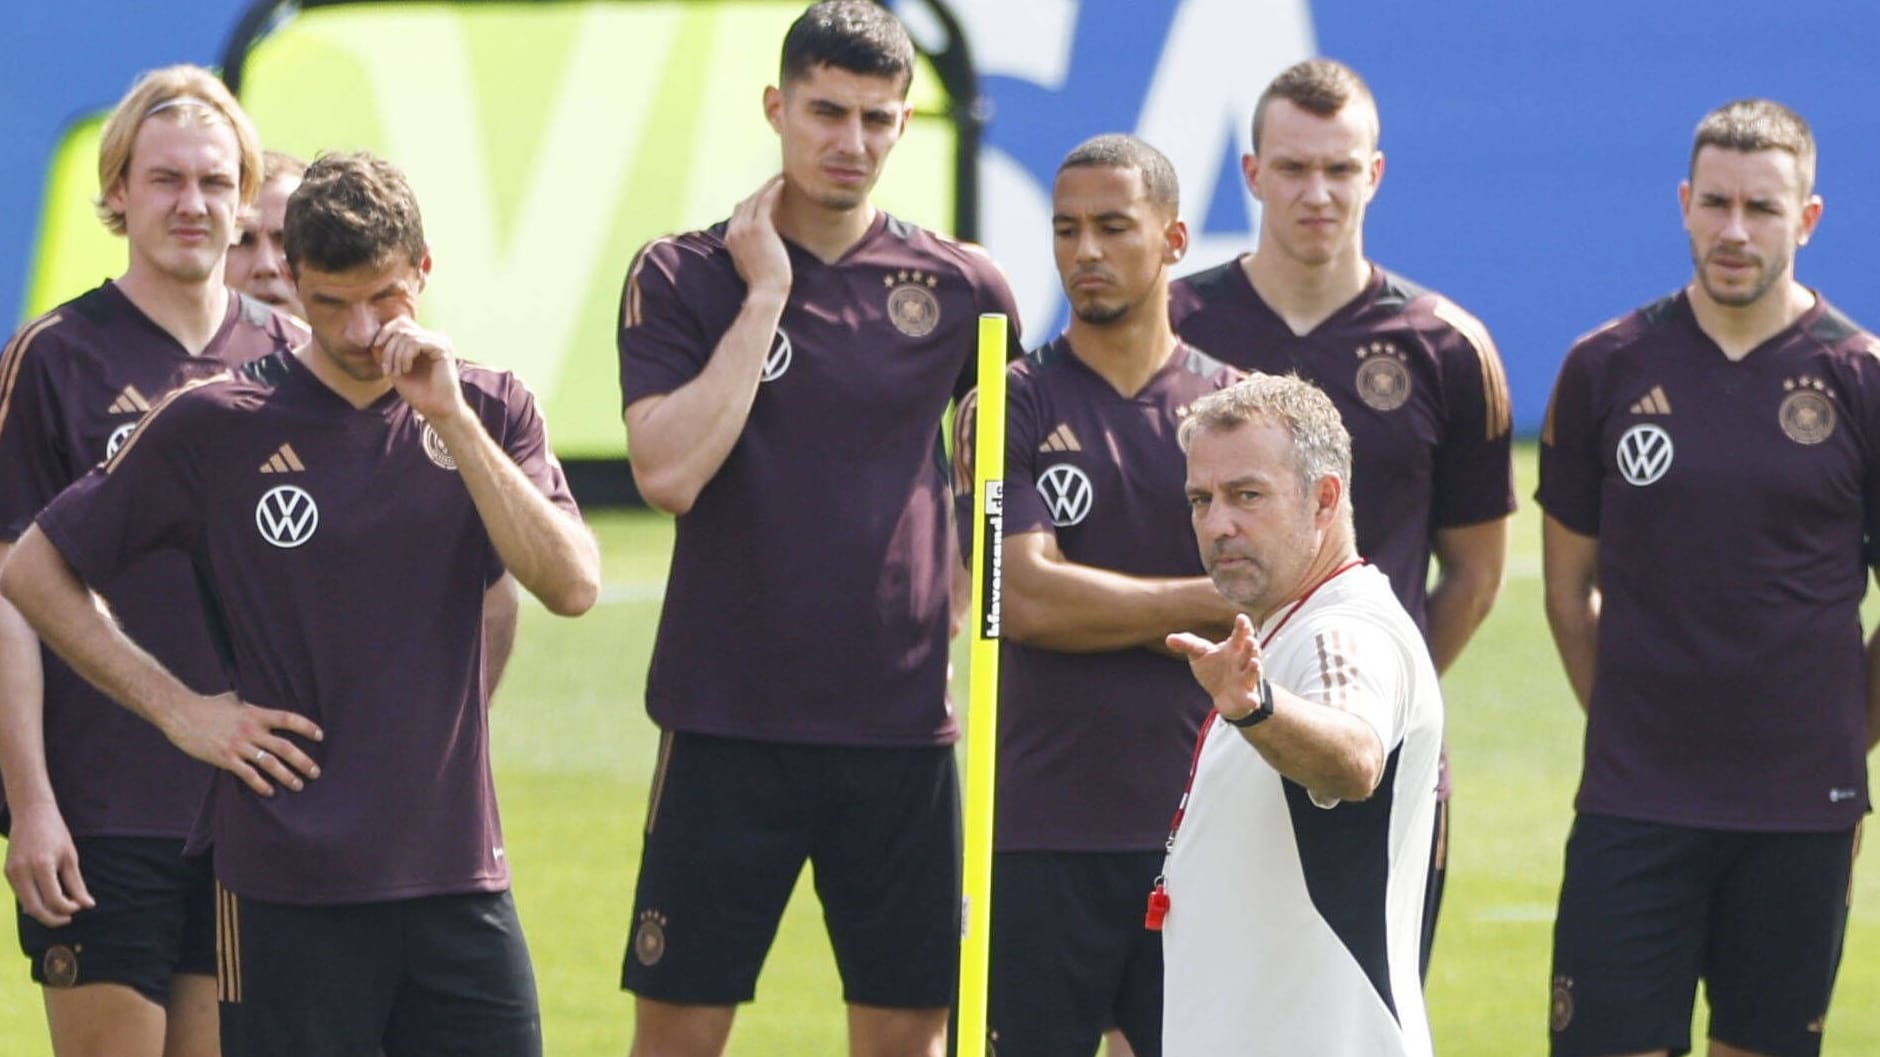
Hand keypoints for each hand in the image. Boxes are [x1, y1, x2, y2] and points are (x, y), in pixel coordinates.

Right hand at [2, 803, 92, 926]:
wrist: (31, 814)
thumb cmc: (55, 833)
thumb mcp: (70, 857)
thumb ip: (77, 884)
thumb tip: (88, 905)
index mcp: (41, 865)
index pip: (54, 899)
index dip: (68, 908)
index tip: (79, 906)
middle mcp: (22, 871)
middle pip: (36, 908)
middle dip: (53, 918)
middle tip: (68, 919)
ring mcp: (11, 873)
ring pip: (26, 904)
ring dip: (43, 911)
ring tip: (60, 909)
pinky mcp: (7, 873)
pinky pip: (21, 895)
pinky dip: (34, 901)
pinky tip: (47, 898)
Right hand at [161, 691, 324, 796]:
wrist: (181, 713)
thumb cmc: (208, 705)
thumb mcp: (234, 699)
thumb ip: (250, 703)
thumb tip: (259, 698)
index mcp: (256, 713)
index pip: (288, 719)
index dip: (306, 727)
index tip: (320, 736)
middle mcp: (251, 730)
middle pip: (284, 747)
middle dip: (303, 761)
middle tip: (316, 772)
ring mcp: (238, 745)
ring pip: (270, 764)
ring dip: (287, 776)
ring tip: (298, 785)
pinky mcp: (225, 758)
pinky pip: (248, 774)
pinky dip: (261, 784)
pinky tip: (270, 791)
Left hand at [375, 318, 465, 423]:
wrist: (436, 410)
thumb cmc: (419, 393)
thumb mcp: (395, 369)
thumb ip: (386, 352)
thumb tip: (373, 338)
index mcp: (424, 341)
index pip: (401, 323)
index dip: (385, 331)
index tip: (375, 348)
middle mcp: (433, 338)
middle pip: (402, 326)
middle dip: (388, 348)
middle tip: (387, 369)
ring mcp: (439, 341)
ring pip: (406, 335)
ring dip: (395, 356)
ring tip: (397, 373)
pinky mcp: (443, 348)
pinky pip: (415, 343)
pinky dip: (405, 357)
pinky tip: (406, 370)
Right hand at [726, 175, 791, 297]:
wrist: (767, 291)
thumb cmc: (762, 283)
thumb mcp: (748, 265)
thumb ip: (745, 251)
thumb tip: (750, 248)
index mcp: (730, 239)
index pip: (738, 212)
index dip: (751, 202)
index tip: (763, 195)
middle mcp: (734, 230)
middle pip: (745, 202)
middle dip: (759, 191)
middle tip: (773, 181)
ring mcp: (745, 228)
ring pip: (755, 198)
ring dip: (767, 185)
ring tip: (779, 177)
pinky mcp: (760, 227)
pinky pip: (765, 201)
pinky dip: (772, 189)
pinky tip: (782, 182)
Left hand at [1167, 613, 1266, 716]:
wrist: (1225, 695)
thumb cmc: (1214, 668)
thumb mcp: (1200, 654)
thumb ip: (1187, 644)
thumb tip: (1168, 639)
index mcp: (1234, 647)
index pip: (1240, 634)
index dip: (1243, 626)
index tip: (1241, 618)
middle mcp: (1243, 661)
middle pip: (1250, 652)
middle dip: (1251, 646)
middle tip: (1250, 640)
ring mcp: (1246, 679)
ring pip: (1253, 672)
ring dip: (1254, 668)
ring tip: (1254, 663)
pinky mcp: (1247, 697)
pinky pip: (1252, 699)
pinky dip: (1253, 700)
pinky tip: (1253, 702)